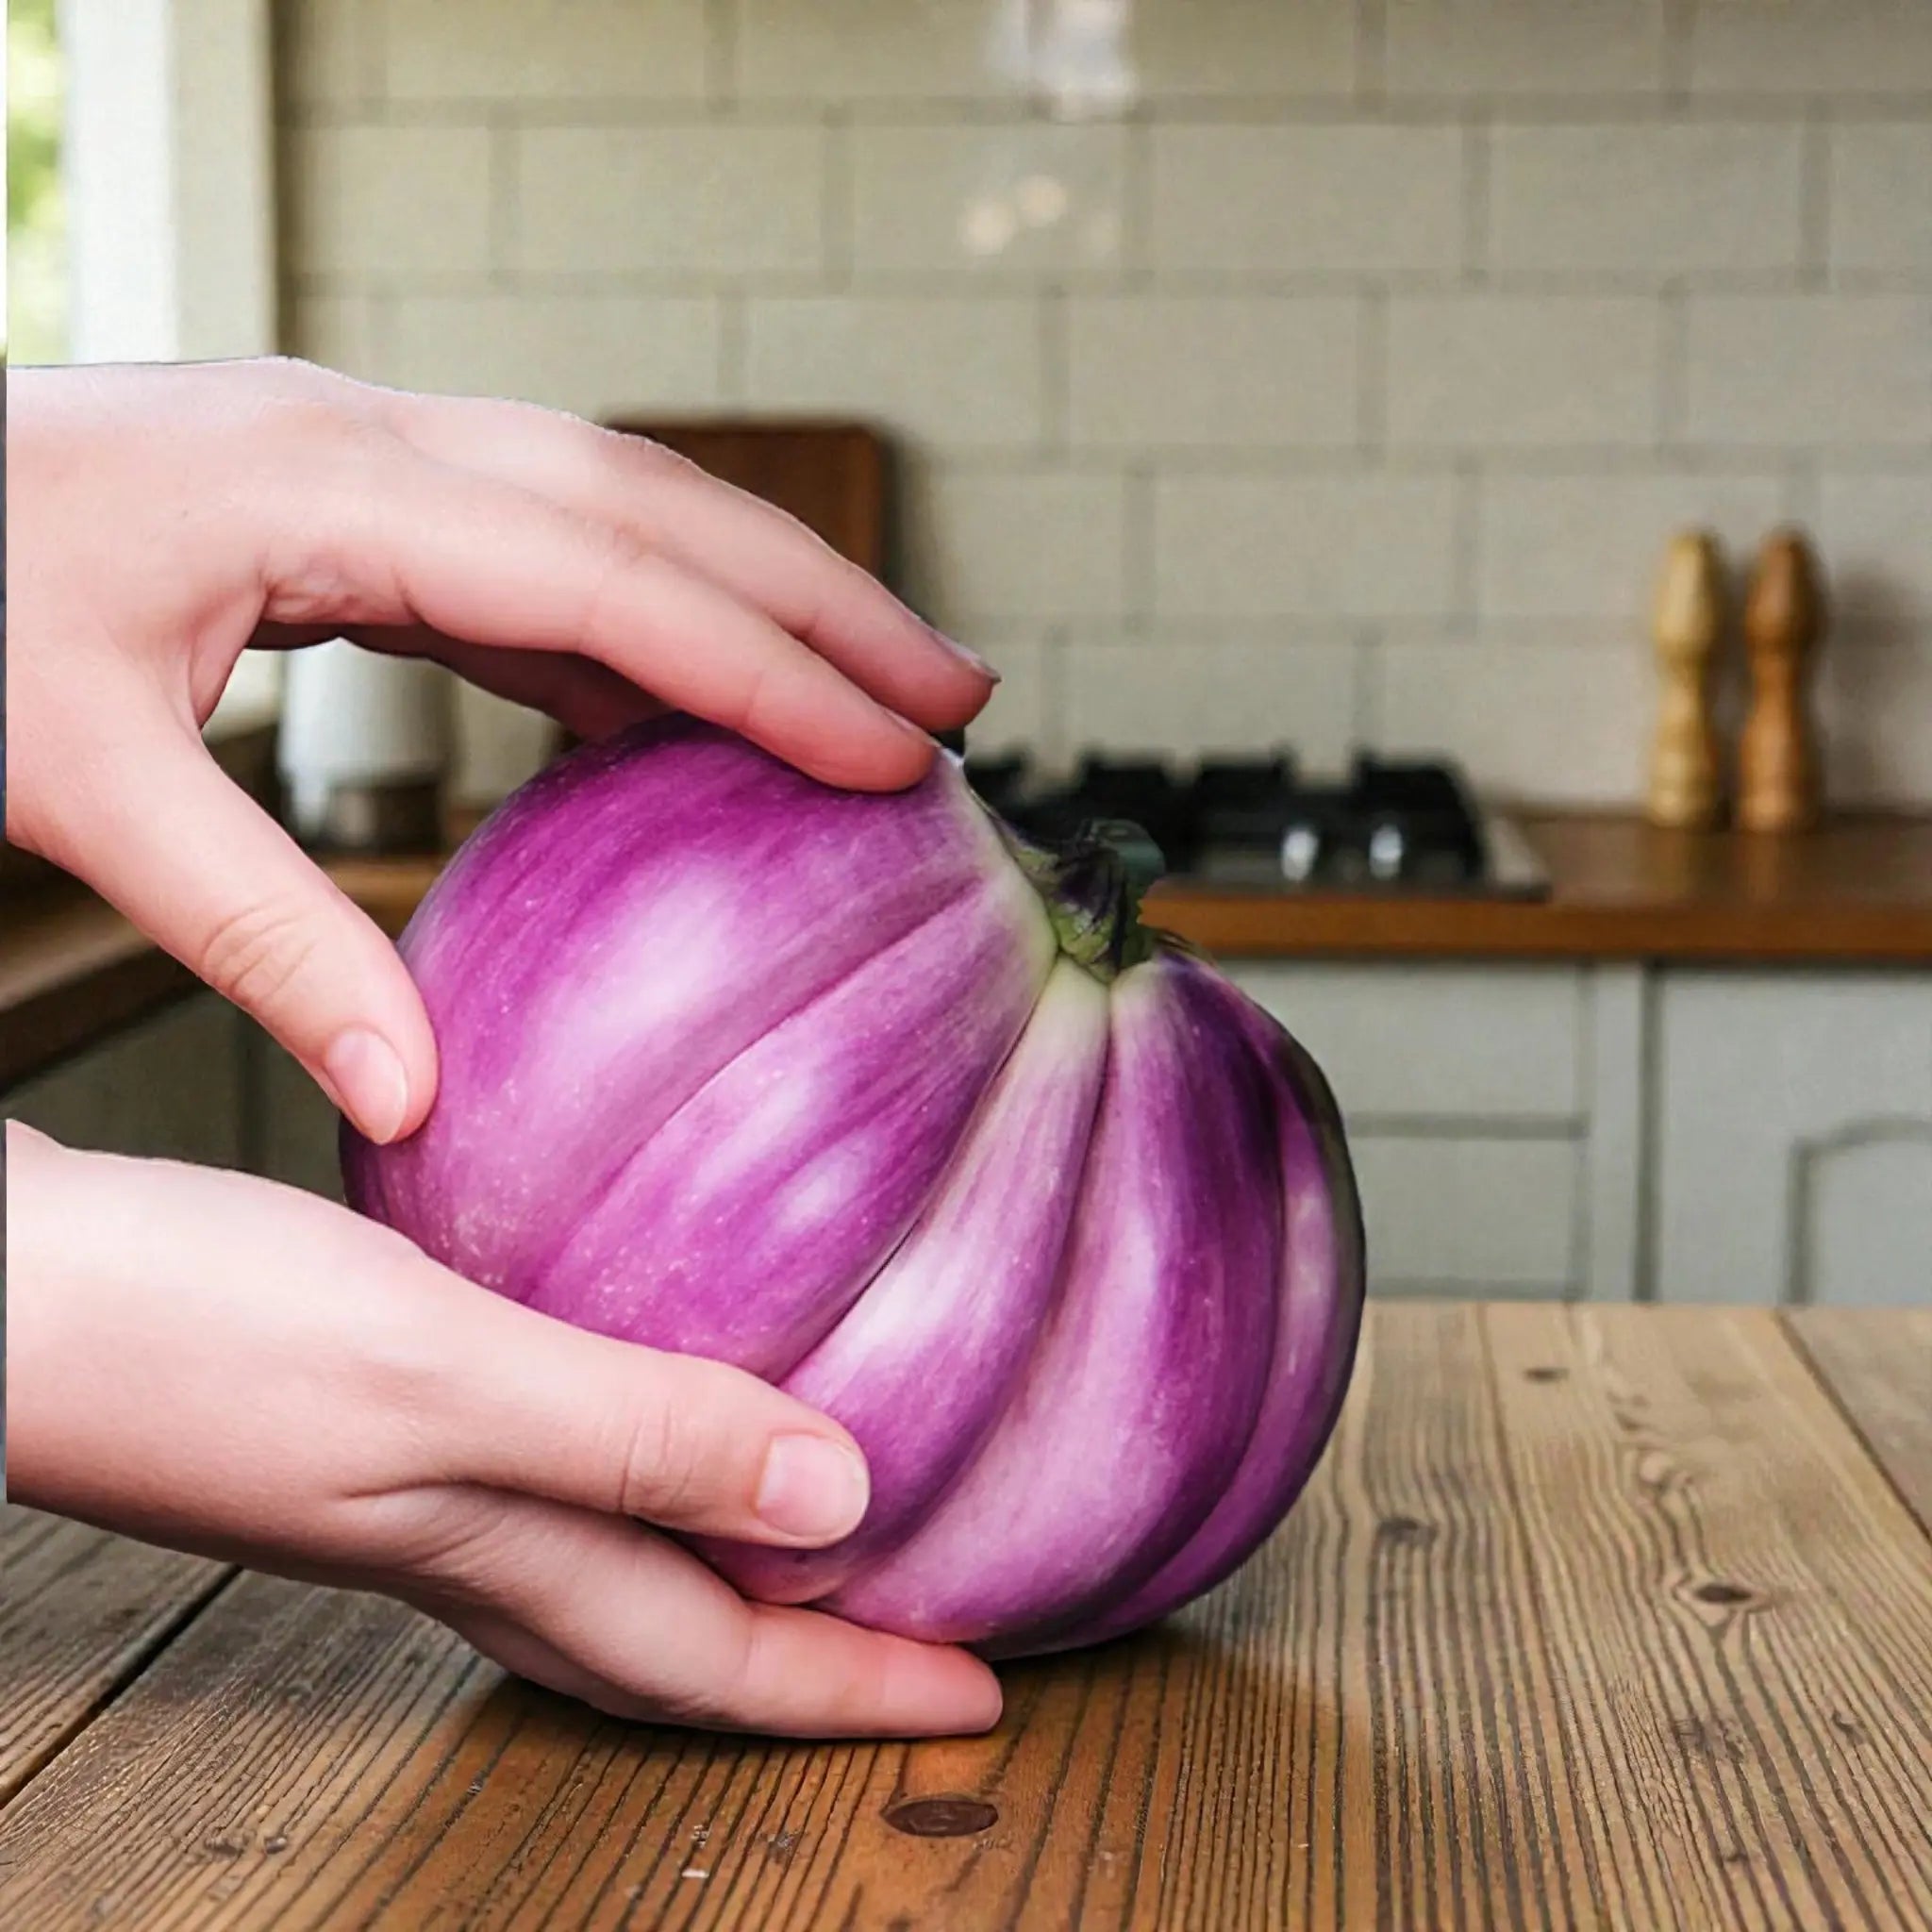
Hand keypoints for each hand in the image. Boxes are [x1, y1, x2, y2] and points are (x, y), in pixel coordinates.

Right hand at [3, 1125, 1003, 1737]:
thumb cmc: (174, 1338)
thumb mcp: (435, 1380)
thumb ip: (631, 1433)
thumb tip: (840, 1496)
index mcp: (497, 1547)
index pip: (719, 1657)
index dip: (859, 1687)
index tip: (986, 1698)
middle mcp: (464, 1533)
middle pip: (675, 1636)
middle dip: (812, 1655)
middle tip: (926, 1636)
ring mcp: (410, 1479)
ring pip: (613, 1557)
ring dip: (728, 1556)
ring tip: (822, 1520)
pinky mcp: (365, 1404)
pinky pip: (546, 1457)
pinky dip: (631, 1449)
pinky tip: (640, 1379)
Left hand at [4, 359, 993, 1145]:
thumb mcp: (70, 780)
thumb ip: (252, 933)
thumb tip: (409, 1096)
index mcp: (315, 487)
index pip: (606, 577)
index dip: (768, 667)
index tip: (894, 754)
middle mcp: (366, 437)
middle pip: (655, 503)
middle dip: (824, 599)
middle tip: (959, 697)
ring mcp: (363, 452)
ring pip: (618, 506)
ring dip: (757, 594)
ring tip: (874, 689)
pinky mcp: (348, 497)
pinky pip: (541, 550)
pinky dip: (645, 624)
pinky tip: (688, 705)